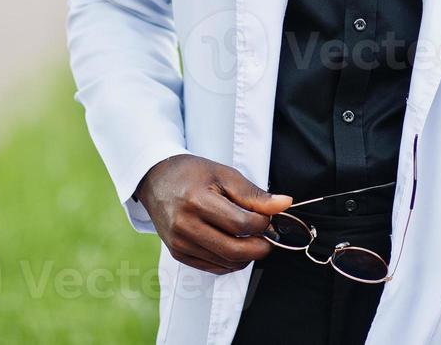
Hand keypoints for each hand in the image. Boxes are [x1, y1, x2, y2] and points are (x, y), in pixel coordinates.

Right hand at [133, 154, 292, 275]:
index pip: (241, 225)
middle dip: (261, 247)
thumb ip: (254, 194)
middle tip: (269, 236)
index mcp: (197, 202)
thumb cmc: (191, 174)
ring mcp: (180, 243)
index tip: (268, 216)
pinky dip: (231, 261)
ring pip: (226, 263)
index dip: (263, 223)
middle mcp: (185, 226)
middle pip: (235, 251)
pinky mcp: (178, 253)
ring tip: (251, 237)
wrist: (156, 180)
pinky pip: (213, 267)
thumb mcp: (224, 175)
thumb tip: (284, 205)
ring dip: (247, 255)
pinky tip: (235, 245)